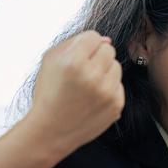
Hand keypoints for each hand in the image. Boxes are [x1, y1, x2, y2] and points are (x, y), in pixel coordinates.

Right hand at [30, 31, 123, 154]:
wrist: (51, 131)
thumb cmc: (49, 94)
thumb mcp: (50, 61)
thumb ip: (74, 42)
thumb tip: (105, 39)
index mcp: (74, 62)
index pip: (94, 36)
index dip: (85, 45)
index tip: (77, 57)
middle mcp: (93, 76)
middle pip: (108, 49)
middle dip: (96, 57)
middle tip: (82, 72)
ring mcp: (107, 92)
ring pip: (116, 66)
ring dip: (104, 72)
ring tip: (88, 85)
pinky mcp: (116, 105)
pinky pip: (119, 85)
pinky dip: (108, 89)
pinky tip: (93, 98)